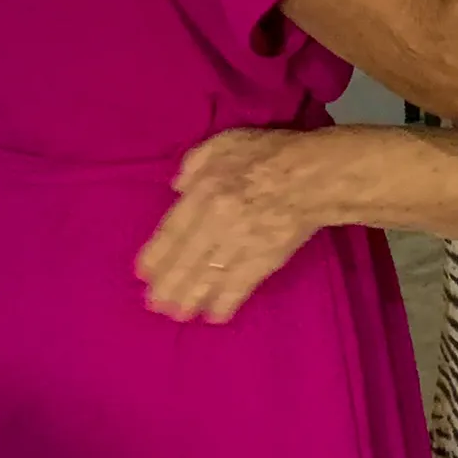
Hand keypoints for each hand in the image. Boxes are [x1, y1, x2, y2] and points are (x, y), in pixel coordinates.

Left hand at [137, 131, 319, 323]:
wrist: (315, 175)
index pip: (173, 229)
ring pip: (209, 276)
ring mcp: (242, 243)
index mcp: (207, 191)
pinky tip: (213, 315)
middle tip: (154, 304)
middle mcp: (218, 221)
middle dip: (169, 284)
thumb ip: (196, 162)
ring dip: (190, 298)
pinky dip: (225, 302)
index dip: (157, 254)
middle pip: (186, 259)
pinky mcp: (265, 259)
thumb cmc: (268, 153)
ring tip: (177, 314)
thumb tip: (177, 186)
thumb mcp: (225, 141)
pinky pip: (240, 285)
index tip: (143, 273)